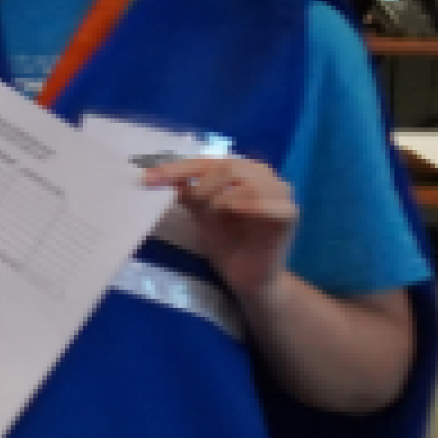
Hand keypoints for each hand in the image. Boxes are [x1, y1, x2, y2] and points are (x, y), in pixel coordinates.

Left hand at [144, 154, 298, 300]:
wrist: (247, 275)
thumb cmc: (226, 240)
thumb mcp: (200, 211)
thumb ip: (186, 191)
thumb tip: (158, 174)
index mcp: (243, 170)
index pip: (208, 162)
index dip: (177, 168)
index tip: (148, 178)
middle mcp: (265, 176)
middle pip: (228, 166)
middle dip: (201, 184)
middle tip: (187, 201)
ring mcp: (280, 194)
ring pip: (247, 181)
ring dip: (220, 196)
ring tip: (211, 213)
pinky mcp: (289, 215)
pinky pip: (272, 204)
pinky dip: (249, 205)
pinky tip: (231, 210)